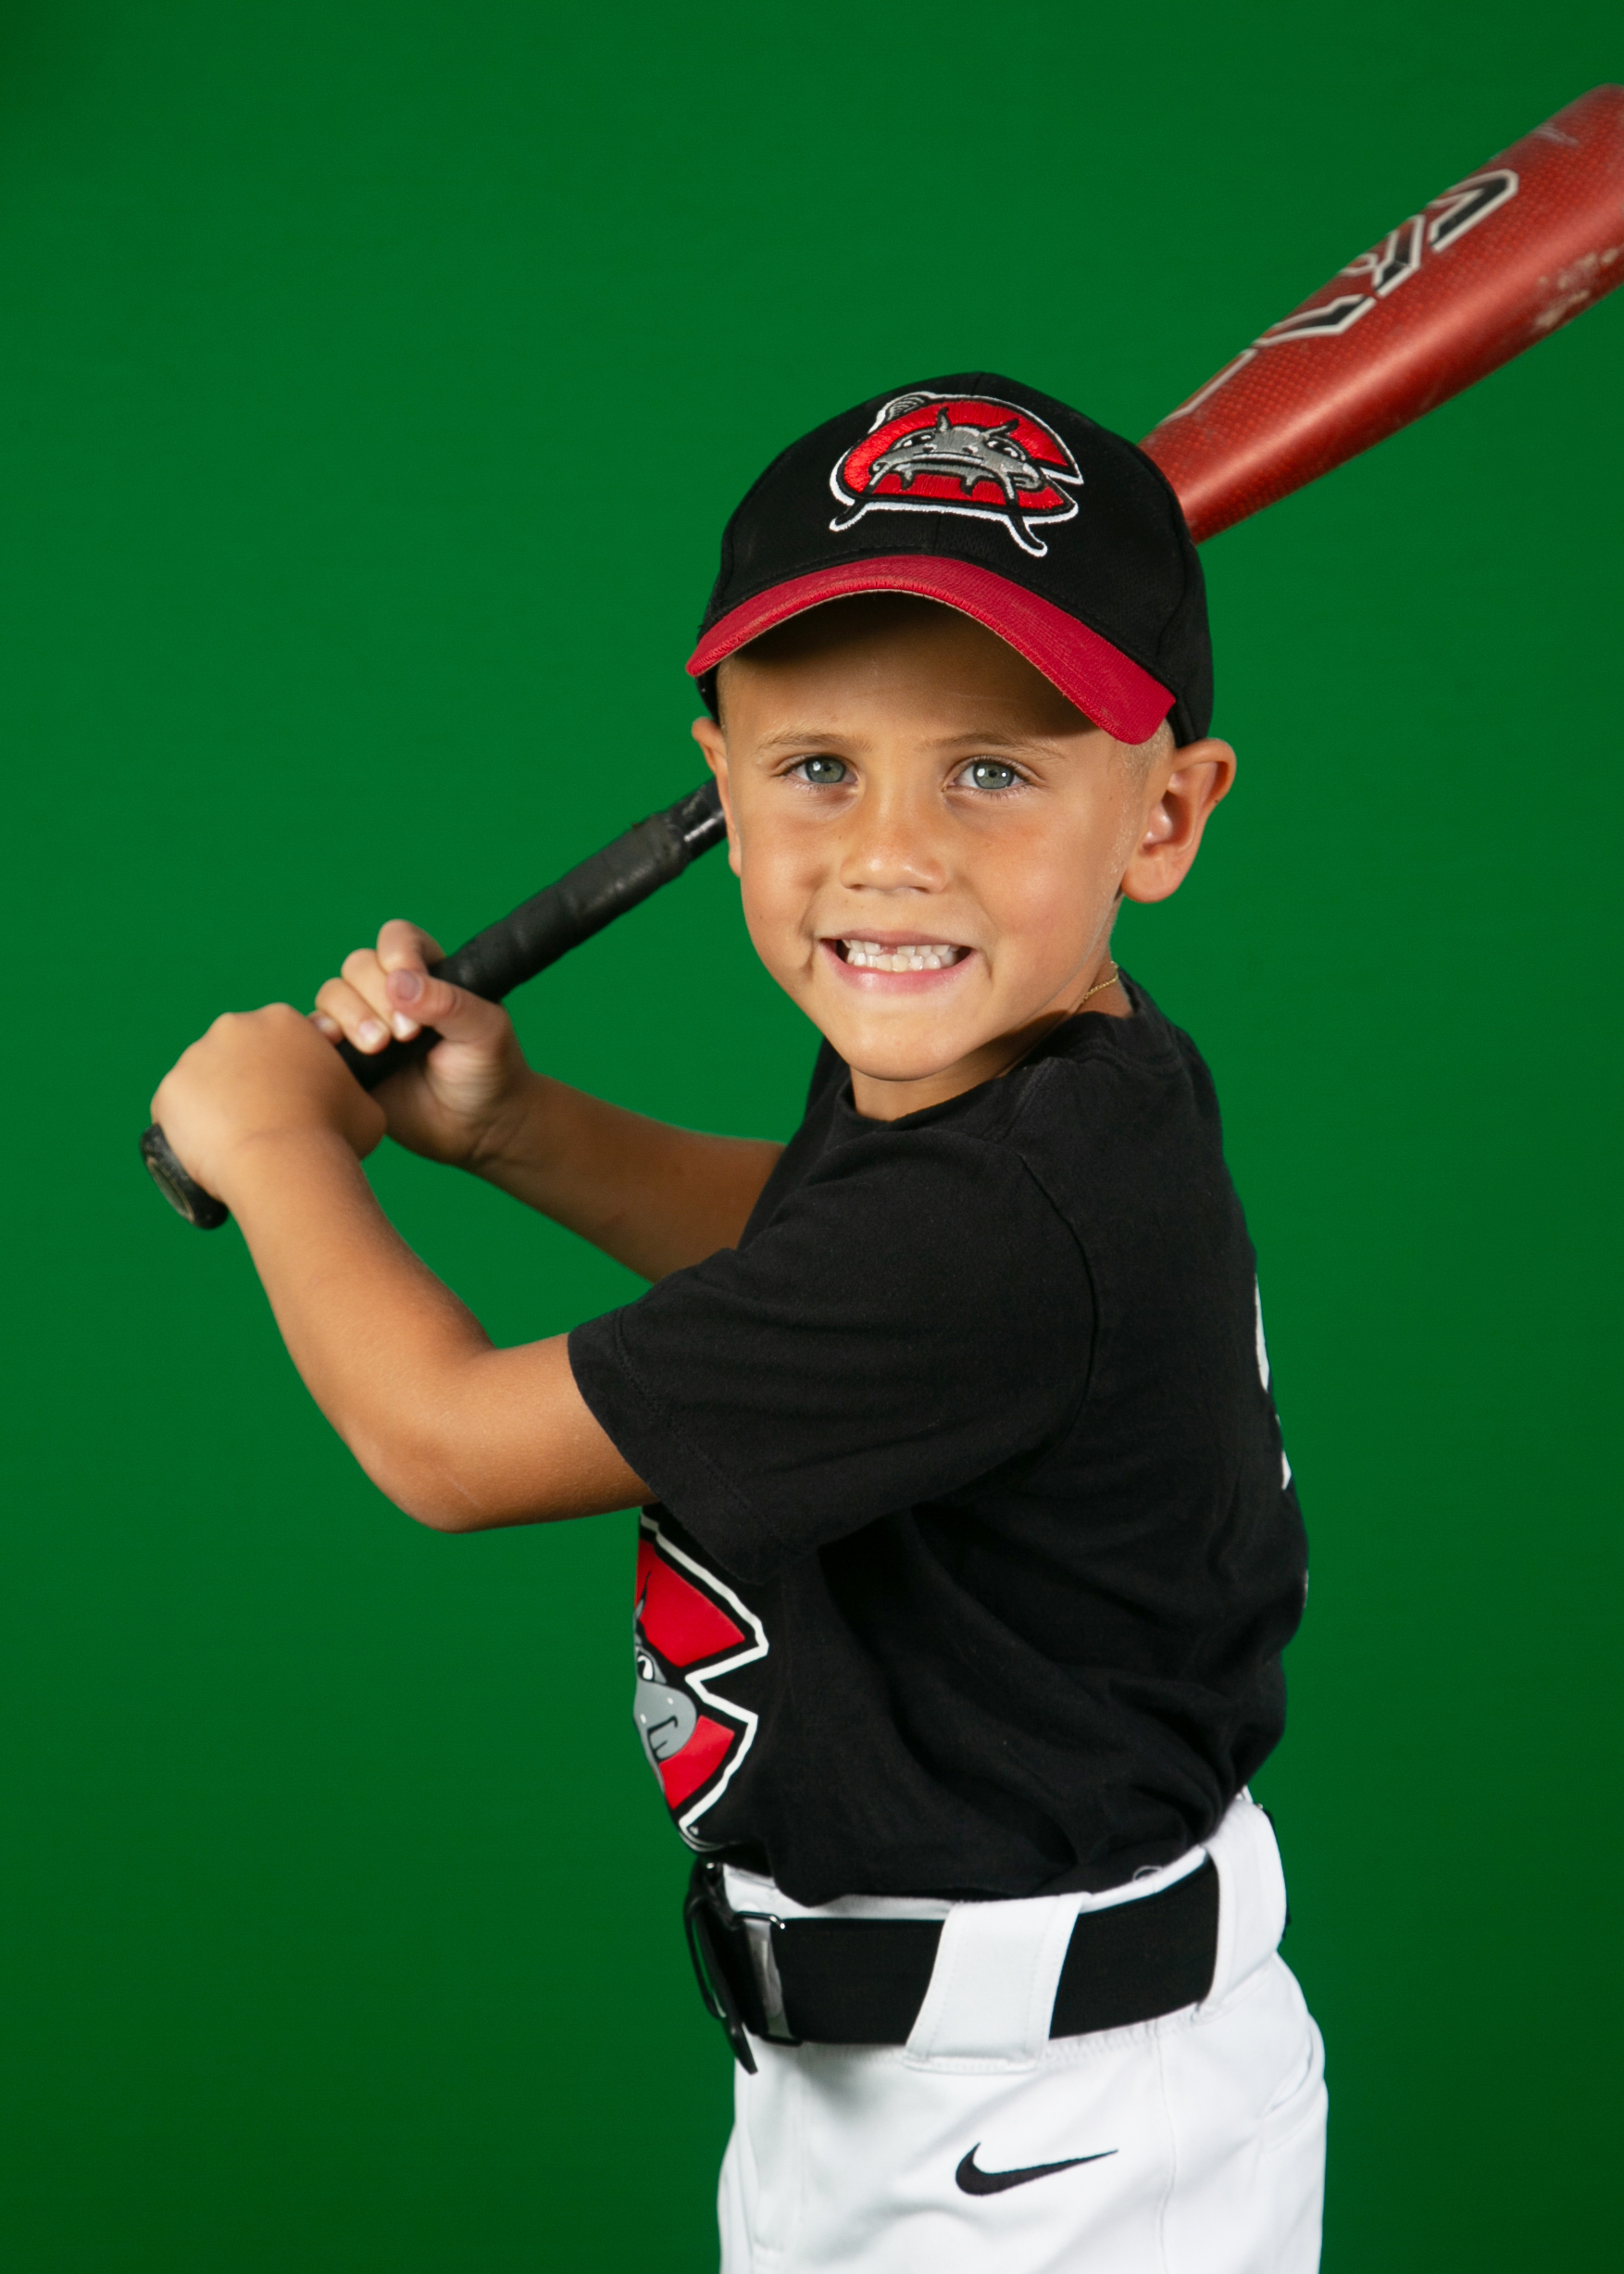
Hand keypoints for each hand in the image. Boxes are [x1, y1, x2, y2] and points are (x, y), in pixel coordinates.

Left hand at [152, 1003, 386, 1203]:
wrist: (285, 1163)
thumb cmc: (334, 1136)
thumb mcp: (365, 1104)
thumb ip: (351, 1091)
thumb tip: (349, 1100)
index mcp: (283, 1021)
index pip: (278, 1041)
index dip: (284, 1073)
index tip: (291, 1102)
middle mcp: (234, 1027)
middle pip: (235, 1054)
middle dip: (244, 1084)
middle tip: (263, 1124)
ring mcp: (196, 1057)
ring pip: (203, 1082)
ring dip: (215, 1105)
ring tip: (237, 1144)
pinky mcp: (170, 1090)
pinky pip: (176, 1111)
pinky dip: (188, 1130)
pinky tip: (208, 1152)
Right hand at [312, 919, 532, 1167]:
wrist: (477, 1129)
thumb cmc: (490, 1071)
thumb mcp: (485, 1032)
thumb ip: (448, 1003)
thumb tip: (398, 982)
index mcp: (428, 972)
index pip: (398, 939)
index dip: (398, 956)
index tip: (411, 986)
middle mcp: (390, 991)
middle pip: (358, 966)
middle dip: (375, 996)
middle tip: (406, 1035)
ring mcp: (365, 1022)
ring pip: (332, 994)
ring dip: (349, 1016)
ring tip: (377, 1047)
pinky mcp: (346, 1056)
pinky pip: (316, 1033)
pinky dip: (320, 1035)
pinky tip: (336, 1049)